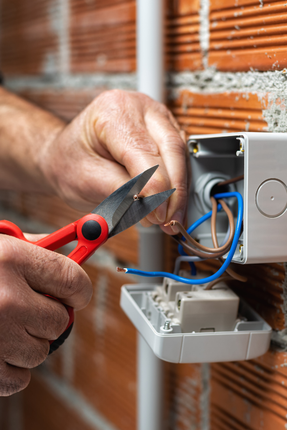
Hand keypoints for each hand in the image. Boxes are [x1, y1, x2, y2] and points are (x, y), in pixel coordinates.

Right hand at [0, 234, 91, 395]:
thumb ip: (30, 251)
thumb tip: (67, 255)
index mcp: (10, 260)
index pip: (73, 279)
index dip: (79, 288)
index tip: (76, 293)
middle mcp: (6, 299)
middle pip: (61, 320)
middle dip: (50, 315)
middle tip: (31, 308)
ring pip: (42, 351)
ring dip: (29, 341)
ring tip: (4, 325)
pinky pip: (20, 378)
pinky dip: (12, 368)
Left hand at [41, 90, 189, 232]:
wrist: (64, 154)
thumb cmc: (70, 161)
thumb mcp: (86, 179)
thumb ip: (120, 192)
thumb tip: (150, 206)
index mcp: (113, 111)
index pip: (144, 151)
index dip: (155, 187)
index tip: (157, 214)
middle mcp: (138, 107)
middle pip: (171, 148)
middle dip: (173, 190)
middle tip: (168, 221)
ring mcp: (154, 116)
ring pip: (180, 153)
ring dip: (178, 189)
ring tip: (168, 218)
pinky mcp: (164, 130)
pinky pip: (179, 157)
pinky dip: (176, 183)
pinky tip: (170, 204)